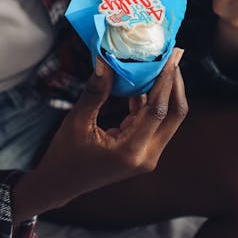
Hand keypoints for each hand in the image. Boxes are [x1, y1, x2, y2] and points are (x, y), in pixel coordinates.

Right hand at [12, 48, 186, 223]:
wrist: (61, 184)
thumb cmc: (65, 155)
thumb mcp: (77, 121)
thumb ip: (95, 92)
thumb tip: (105, 61)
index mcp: (131, 151)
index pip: (158, 111)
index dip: (165, 81)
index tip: (169, 57)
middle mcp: (146, 156)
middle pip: (175, 115)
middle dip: (175, 83)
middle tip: (175, 54)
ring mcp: (147, 155)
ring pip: (167, 117)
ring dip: (166, 90)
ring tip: (164, 61)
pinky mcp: (142, 151)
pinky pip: (153, 121)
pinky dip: (151, 99)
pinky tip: (145, 78)